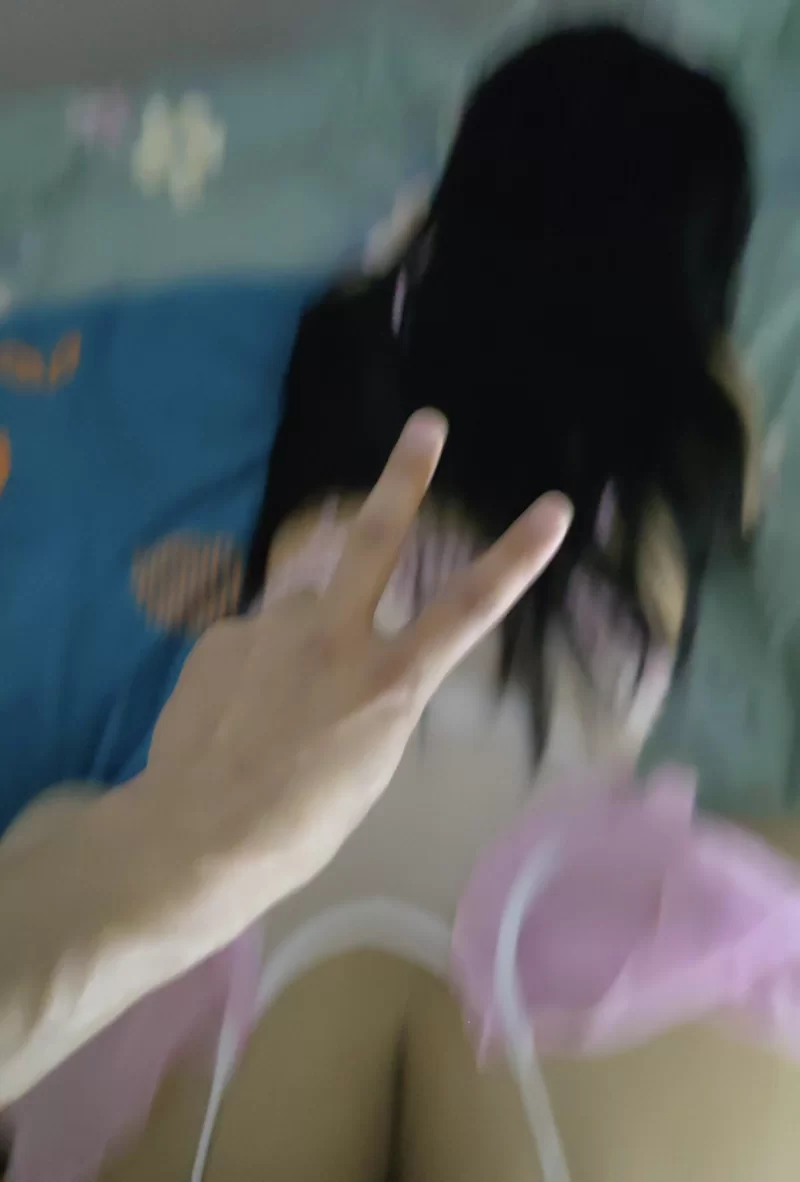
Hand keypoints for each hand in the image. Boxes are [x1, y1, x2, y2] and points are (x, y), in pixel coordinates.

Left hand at [147, 410, 571, 894]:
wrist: (202, 834)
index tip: (553, 508)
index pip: (469, 609)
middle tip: (426, 425)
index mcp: (389, 681)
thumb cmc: (305, 823)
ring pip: (300, 609)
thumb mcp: (371, 760)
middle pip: (373, 538)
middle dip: (405, 477)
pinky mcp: (221, 635)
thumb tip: (345, 651)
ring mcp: (271, 627)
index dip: (518, 556)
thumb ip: (371, 689)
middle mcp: (333, 634)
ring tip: (273, 705)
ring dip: (299, 638)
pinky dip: (253, 667)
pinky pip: (252, 641)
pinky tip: (233, 712)